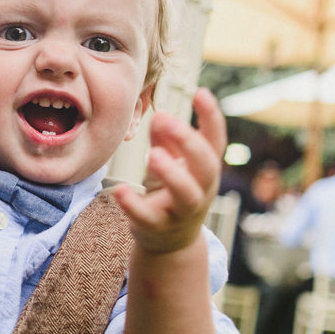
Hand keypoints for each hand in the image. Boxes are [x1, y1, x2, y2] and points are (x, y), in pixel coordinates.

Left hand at [114, 87, 226, 253]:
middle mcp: (201, 190)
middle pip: (205, 165)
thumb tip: (160, 114)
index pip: (215, 141)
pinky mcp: (158, 228)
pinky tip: (119, 190)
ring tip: (151, 154)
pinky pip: (148, 218)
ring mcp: (182, 211)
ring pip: (186, 194)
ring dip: (171, 173)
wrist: (169, 241)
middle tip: (165, 117)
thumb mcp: (170, 162)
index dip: (211, 117)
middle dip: (188, 141)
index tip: (201, 92)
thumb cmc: (171, 191)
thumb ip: (166, 140)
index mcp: (206, 169)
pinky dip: (134, 205)